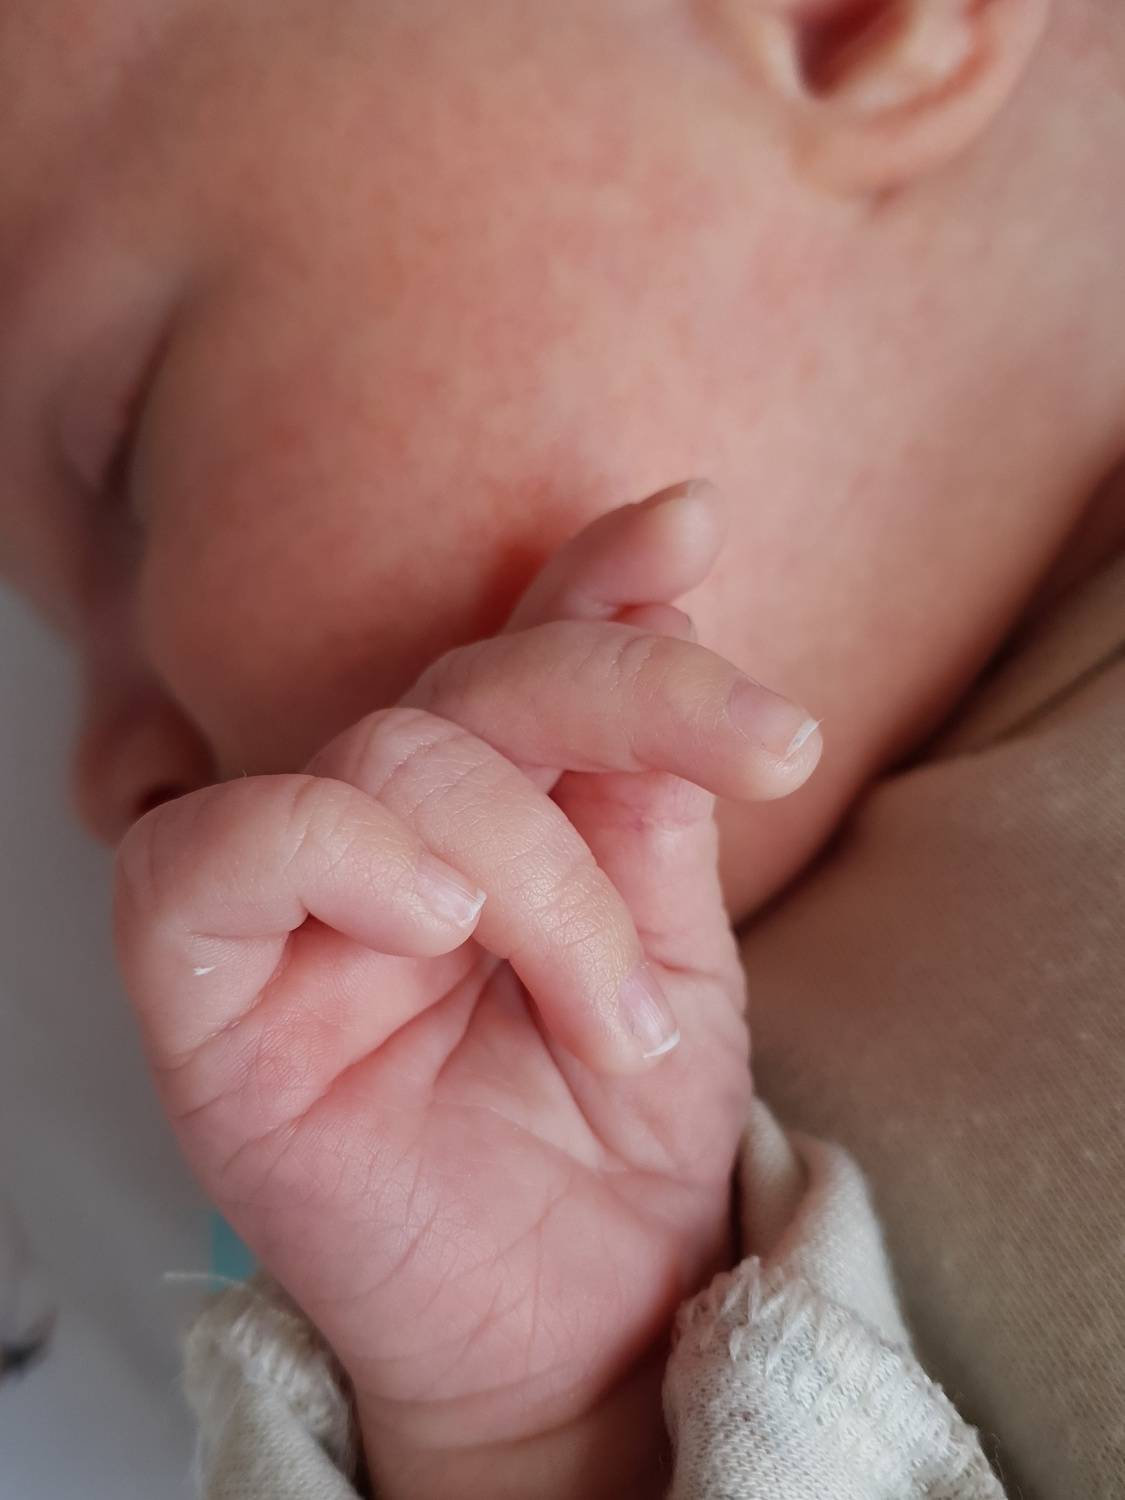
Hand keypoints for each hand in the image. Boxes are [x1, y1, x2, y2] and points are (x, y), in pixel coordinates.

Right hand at [114, 482, 820, 1498]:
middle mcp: (383, 838)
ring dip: (536, 864)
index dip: (594, 577)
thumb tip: (662, 583)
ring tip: (617, 1009)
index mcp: (490, 814)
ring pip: (385, 758)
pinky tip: (433, 919)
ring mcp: (290, 911)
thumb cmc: (618, 1137)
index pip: (518, 655)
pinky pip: (205, 860)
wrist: (579, 1322)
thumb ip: (645, 789)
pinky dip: (332, 849)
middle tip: (769, 758)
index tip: (690, 520)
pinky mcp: (205, 1001)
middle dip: (624, 696)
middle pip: (465, 683)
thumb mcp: (674, 949)